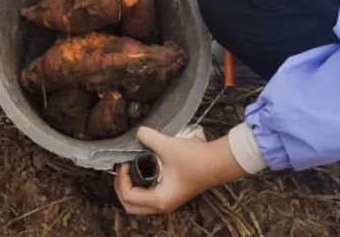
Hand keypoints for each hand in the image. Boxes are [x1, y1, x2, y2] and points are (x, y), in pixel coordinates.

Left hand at [114, 127, 248, 215]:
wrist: (218, 162)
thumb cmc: (195, 159)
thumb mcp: (167, 146)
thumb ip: (148, 138)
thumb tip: (138, 133)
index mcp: (159, 200)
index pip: (128, 197)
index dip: (122, 179)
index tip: (125, 162)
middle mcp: (162, 206)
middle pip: (131, 206)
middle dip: (122, 188)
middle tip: (123, 168)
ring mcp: (167, 202)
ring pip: (139, 204)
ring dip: (131, 188)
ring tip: (131, 168)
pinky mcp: (171, 195)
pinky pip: (148, 197)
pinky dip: (140, 187)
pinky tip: (143, 169)